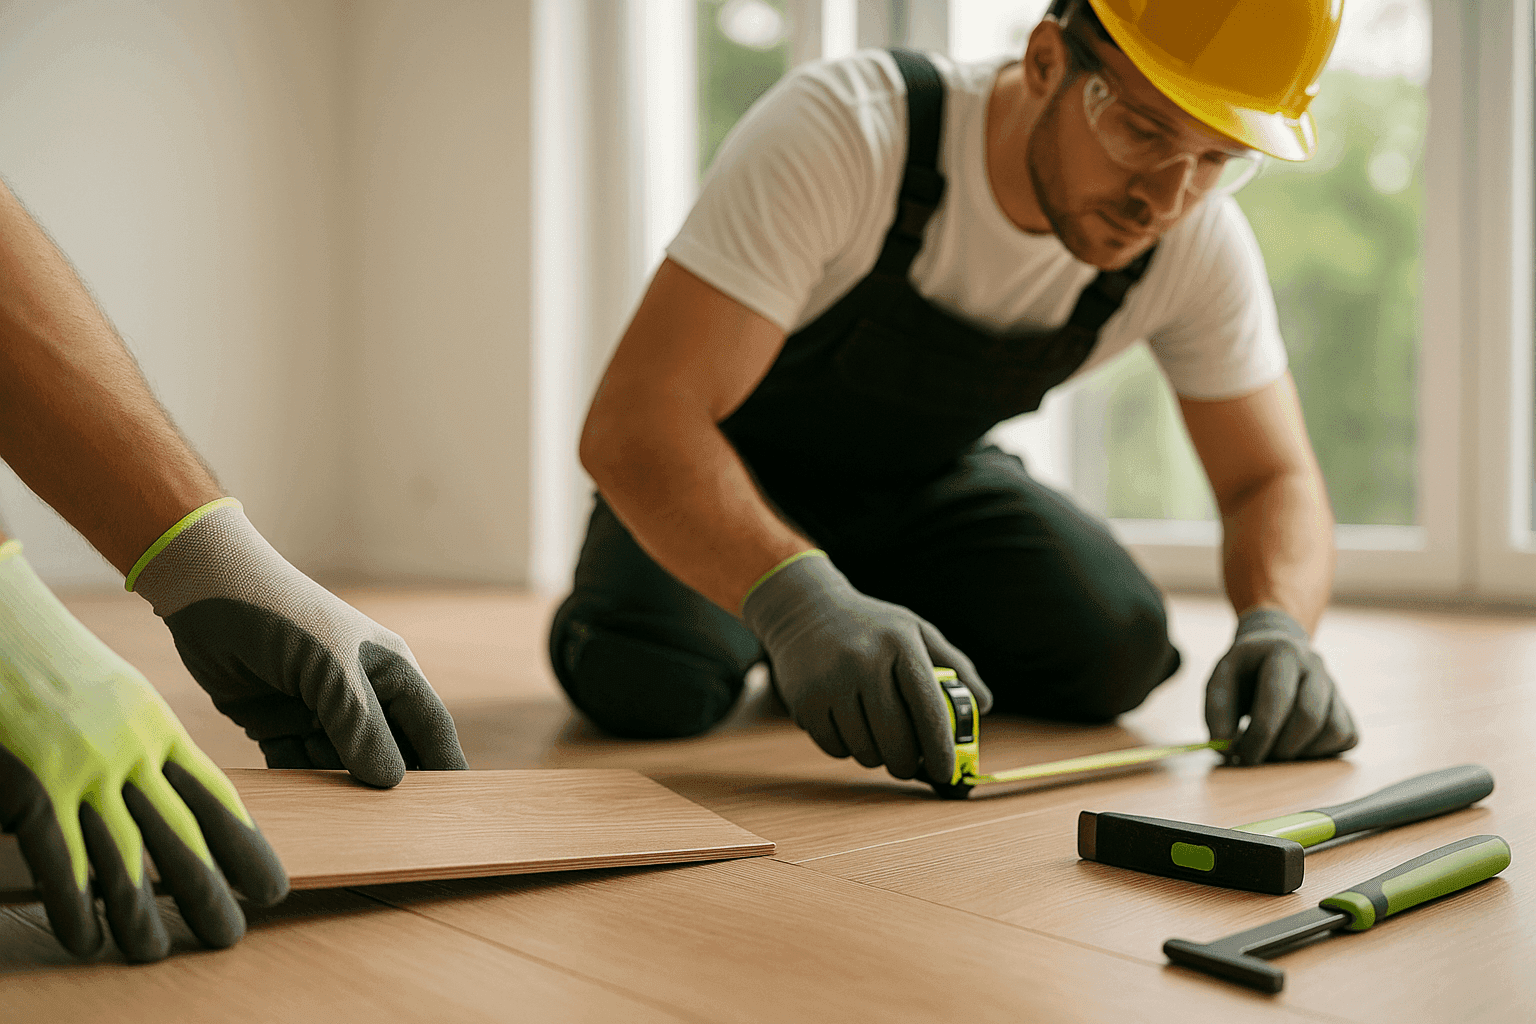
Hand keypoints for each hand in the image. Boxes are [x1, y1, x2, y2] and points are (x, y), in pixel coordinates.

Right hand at [0, 541, 287, 961]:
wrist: (2, 614)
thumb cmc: (52, 657)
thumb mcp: (116, 695)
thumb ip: (137, 743)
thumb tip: (153, 797)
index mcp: (157, 727)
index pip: (214, 797)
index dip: (243, 847)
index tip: (269, 884)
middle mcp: (129, 751)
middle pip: (183, 834)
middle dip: (212, 889)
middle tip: (234, 933)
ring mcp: (80, 767)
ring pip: (126, 854)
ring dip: (145, 911)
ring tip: (162, 951)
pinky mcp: (32, 780)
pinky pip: (62, 854)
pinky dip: (78, 901)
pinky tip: (90, 935)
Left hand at [130, 500, 466, 786]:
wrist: (206, 594)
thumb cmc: (284, 617)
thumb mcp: (332, 670)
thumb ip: (362, 728)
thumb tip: (392, 783)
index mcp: (391, 673)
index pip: (430, 729)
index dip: (445, 768)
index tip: (454, 810)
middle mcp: (362, 695)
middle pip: (386, 755)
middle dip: (378, 781)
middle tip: (370, 808)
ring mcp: (319, 712)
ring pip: (338, 768)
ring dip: (327, 778)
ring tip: (311, 764)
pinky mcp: (277, 725)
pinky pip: (295, 768)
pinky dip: (290, 774)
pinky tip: (279, 758)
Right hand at [741, 551, 990, 780]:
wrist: (804, 610)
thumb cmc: (872, 626)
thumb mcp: (916, 630)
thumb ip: (954, 665)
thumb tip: (983, 706)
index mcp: (900, 644)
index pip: (929, 709)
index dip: (941, 749)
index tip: (946, 772)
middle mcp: (864, 661)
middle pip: (896, 740)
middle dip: (908, 764)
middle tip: (909, 765)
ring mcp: (830, 682)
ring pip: (865, 750)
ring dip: (876, 756)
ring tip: (876, 737)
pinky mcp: (804, 700)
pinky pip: (835, 748)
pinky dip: (847, 749)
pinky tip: (848, 727)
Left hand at [1205, 607, 1357, 764]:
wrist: (1272, 651)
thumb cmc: (1243, 672)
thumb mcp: (1220, 680)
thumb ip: (1217, 713)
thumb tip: (1225, 749)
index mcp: (1282, 651)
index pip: (1278, 697)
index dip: (1261, 733)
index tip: (1242, 755)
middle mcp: (1315, 665)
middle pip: (1310, 716)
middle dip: (1281, 747)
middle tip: (1258, 756)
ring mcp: (1334, 685)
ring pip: (1333, 730)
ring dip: (1301, 752)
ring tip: (1273, 748)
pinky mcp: (1345, 706)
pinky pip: (1346, 737)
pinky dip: (1321, 751)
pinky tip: (1295, 744)